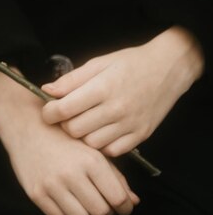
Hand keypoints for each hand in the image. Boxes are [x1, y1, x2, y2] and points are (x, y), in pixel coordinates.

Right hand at [0, 70, 138, 214]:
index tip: (122, 208)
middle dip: (106, 212)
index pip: (118, 198)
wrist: (26, 126)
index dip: (125, 208)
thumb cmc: (62, 137)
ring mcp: (52, 185)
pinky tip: (68, 203)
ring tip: (85, 204)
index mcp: (91, 161)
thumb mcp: (92, 149)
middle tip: (102, 205)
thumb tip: (131, 202)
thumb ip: (115, 176)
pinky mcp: (36, 193)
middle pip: (101, 212)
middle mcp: (72, 174)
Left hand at [42, 27, 203, 156]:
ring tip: (84, 122)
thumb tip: (46, 91)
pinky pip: (112, 151)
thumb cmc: (130, 63)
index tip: (48, 111)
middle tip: (67, 116)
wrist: (168, 68)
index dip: (49, 113)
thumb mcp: (98, 63)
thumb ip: (71, 80)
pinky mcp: (140, 135)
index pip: (65, 109)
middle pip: (75, 130)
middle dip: (64, 124)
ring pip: (91, 143)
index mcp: (102, 88)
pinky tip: (101, 131)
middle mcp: (116, 109)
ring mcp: (130, 124)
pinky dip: (102, 144)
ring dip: (82, 135)